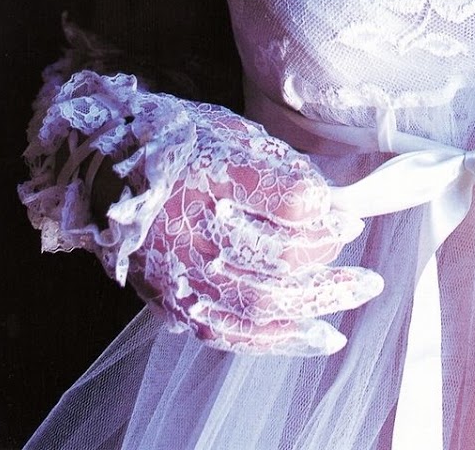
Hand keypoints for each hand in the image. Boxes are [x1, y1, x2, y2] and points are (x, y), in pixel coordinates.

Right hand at [22, 68, 382, 354]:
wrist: (103, 170)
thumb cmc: (176, 144)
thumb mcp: (231, 134)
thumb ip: (280, 169)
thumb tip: (328, 203)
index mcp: (213, 174)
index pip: (291, 204)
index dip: (329, 213)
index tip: (349, 214)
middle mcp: (198, 229)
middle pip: (282, 260)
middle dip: (335, 268)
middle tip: (371, 275)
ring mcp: (182, 272)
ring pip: (263, 303)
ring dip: (319, 304)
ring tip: (356, 297)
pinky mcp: (173, 302)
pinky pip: (232, 332)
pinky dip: (280, 339)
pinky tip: (317, 335)